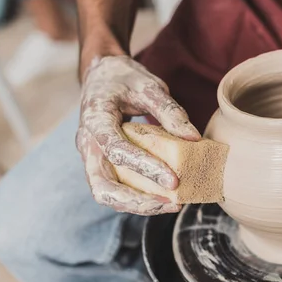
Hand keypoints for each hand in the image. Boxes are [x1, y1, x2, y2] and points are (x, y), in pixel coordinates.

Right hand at [76, 55, 200, 214]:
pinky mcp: (102, 164)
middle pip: (102, 186)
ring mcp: (92, 157)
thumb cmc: (125, 79)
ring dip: (138, 205)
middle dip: (137, 201)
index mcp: (95, 119)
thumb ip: (169, 111)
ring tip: (172, 204)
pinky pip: (115, 188)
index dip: (144, 167)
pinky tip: (163, 198)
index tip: (173, 180)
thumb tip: (194, 138)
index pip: (116, 150)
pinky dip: (137, 198)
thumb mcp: (149, 86)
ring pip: (106, 194)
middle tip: (172, 202)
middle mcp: (87, 144)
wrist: (102, 75)